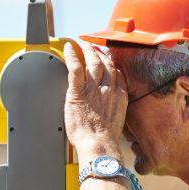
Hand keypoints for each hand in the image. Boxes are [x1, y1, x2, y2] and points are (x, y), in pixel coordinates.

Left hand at [64, 42, 127, 157]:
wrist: (98, 145)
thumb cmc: (105, 140)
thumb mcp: (117, 121)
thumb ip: (114, 108)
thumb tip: (108, 108)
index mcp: (119, 96)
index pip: (117, 73)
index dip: (111, 64)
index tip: (106, 60)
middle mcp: (109, 89)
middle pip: (106, 64)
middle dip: (100, 53)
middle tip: (93, 48)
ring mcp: (94, 89)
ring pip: (93, 62)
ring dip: (88, 51)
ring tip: (83, 44)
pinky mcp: (79, 92)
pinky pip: (76, 68)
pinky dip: (72, 56)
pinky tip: (69, 48)